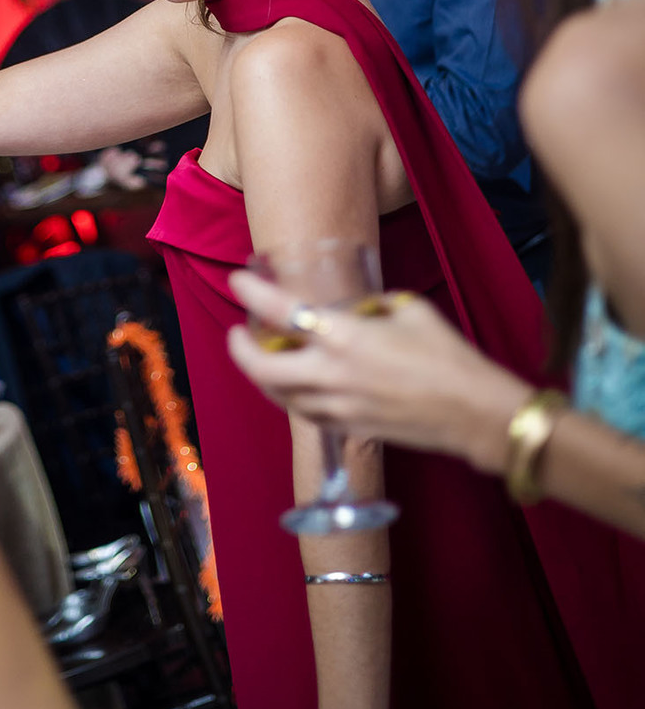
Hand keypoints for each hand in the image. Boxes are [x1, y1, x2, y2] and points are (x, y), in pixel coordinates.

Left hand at [227, 273, 527, 473]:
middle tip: (238, 332)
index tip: (237, 280)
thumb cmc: (446, 354)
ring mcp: (337, 406)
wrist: (473, 412)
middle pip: (262, 368)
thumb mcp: (409, 308)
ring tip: (262, 357)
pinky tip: (296, 385)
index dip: (252, 293)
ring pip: (279, 396)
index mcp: (344, 336)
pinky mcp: (348, 429)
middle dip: (240, 350)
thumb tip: (359, 308)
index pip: (281, 311)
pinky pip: (305, 413)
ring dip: (263, 376)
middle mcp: (331, 374)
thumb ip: (374, 305)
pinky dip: (291, 397)